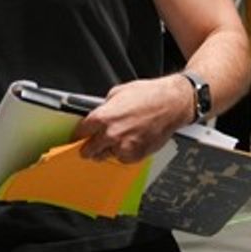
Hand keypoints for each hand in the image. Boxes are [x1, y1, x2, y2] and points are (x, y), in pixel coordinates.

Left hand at [73, 76, 192, 162]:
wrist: (171, 104)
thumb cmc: (149, 95)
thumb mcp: (118, 92)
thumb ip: (105, 107)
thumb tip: (99, 113)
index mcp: (103, 117)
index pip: (80, 133)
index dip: (79, 134)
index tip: (79, 136)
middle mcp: (111, 135)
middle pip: (88, 150)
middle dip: (88, 147)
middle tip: (91, 144)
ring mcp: (123, 147)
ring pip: (105, 156)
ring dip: (107, 150)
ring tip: (118, 138)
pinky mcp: (136, 155)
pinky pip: (122, 159)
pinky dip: (124, 153)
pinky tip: (131, 141)